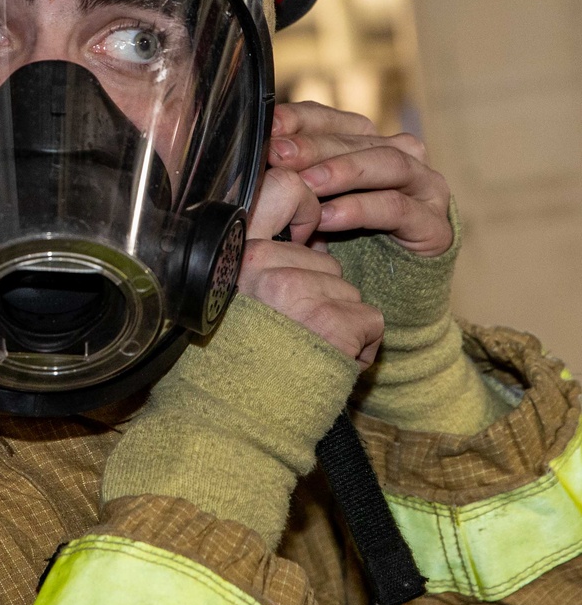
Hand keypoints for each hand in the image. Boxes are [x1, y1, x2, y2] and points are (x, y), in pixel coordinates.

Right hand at [240, 156, 383, 367]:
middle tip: (289, 328)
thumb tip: (303, 233)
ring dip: (337, 321)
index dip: (307, 206)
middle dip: (321, 292)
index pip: (284, 185)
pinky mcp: (333, 322)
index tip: (304, 235)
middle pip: (325, 258)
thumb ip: (262, 256)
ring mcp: (297, 292)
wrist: (234, 419)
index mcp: (234, 250)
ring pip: (349, 290)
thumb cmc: (236, 360)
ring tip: (302, 346)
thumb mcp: (235, 293)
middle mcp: (260, 264)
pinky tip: (326, 360)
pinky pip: (370, 320)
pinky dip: (358, 347)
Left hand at [268, 101, 451, 257]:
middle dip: (314, 146)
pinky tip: (329, 217)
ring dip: (343, 171)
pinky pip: (397, 208)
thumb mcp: (313, 205)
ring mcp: (425, 187)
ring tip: (307, 184)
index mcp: (369, 142)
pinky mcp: (434, 224)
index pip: (332, 119)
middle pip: (356, 139)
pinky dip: (360, 209)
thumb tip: (256, 157)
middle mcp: (403, 155)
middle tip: (280, 154)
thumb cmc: (345, 242)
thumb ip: (294, 178)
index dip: (301, 119)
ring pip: (386, 163)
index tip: (271, 126)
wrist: (394, 292)